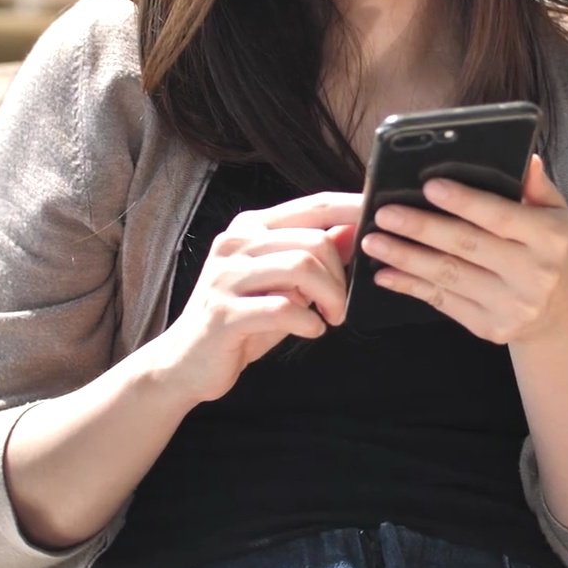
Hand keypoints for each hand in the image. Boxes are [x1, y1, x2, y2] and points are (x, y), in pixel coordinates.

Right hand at [144, 191, 360, 408]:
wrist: (187, 362)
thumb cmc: (244, 320)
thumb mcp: (284, 284)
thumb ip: (315, 255)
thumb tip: (356, 228)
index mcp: (251, 228)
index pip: (313, 205)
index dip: (352, 208)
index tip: (380, 218)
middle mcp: (235, 243)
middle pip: (314, 241)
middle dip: (340, 277)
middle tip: (340, 307)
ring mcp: (226, 277)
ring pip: (301, 268)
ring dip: (330, 298)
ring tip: (330, 318)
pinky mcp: (223, 313)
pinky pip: (283, 309)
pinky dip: (308, 322)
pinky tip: (312, 330)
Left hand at [362, 156, 567, 345]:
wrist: (559, 314)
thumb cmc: (548, 252)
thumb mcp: (555, 214)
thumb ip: (537, 186)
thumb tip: (527, 158)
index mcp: (550, 238)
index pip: (501, 216)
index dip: (464, 201)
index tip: (429, 186)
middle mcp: (533, 274)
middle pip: (467, 246)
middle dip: (421, 228)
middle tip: (384, 214)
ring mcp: (511, 305)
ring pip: (448, 276)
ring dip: (405, 258)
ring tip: (374, 241)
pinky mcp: (490, 328)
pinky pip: (443, 303)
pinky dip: (410, 287)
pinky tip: (385, 274)